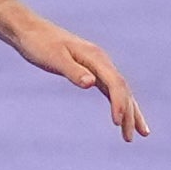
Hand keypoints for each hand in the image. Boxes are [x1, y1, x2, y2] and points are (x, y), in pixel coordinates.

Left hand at [15, 19, 149, 140]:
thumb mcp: (54, 58)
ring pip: (120, 91)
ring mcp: (98, 65)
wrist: (29, 30)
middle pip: (123, 89)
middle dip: (130, 114)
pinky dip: (119, 103)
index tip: (117, 123)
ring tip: (141, 134)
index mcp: (95, 57)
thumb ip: (72, 71)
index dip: (119, 103)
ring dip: (131, 112)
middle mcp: (101, 60)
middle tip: (129, 138)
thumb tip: (91, 83)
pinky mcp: (91, 70)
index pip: (115, 83)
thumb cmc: (39, 44)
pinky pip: (110, 89)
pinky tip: (121, 117)